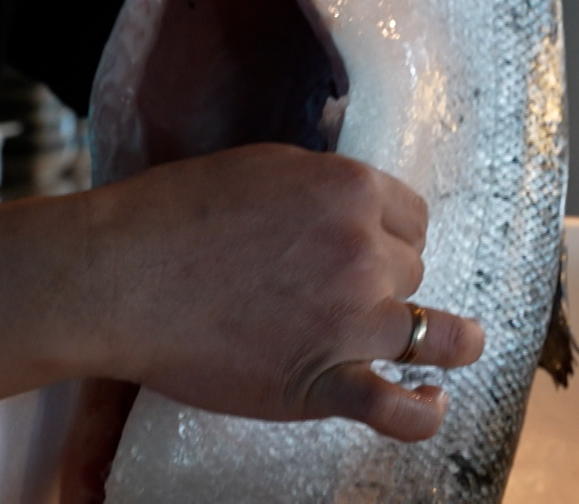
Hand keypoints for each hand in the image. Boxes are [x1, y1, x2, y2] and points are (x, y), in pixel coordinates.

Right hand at [79, 146, 483, 440]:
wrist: (120, 275)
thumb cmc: (174, 215)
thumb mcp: (264, 168)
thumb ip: (320, 189)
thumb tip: (348, 205)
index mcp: (350, 189)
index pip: (411, 217)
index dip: (392, 235)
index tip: (373, 248)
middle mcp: (363, 251)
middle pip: (409, 270)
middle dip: (383, 279)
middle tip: (334, 290)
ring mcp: (349, 319)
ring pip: (424, 329)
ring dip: (439, 338)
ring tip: (458, 346)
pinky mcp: (322, 381)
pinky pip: (396, 406)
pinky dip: (422, 412)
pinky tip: (430, 403)